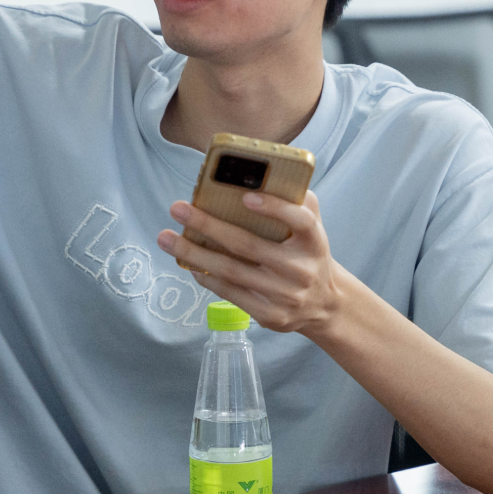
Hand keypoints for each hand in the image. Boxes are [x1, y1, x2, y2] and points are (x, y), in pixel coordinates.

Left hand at [157, 190, 345, 338]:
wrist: (325, 303)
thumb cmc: (308, 254)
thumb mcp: (314, 227)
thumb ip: (298, 202)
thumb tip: (258, 177)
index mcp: (315, 242)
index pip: (300, 221)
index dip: (275, 208)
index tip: (245, 197)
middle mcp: (302, 270)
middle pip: (248, 246)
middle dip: (207, 225)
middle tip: (177, 208)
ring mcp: (286, 296)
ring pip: (232, 272)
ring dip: (195, 254)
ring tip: (167, 238)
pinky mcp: (272, 316)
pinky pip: (232, 295)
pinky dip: (208, 278)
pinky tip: (190, 264)